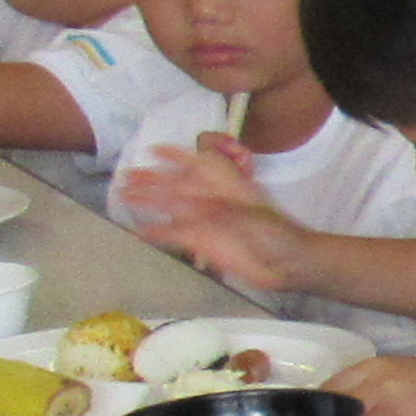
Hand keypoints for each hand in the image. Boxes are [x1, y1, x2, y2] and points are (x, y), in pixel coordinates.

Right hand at [111, 129, 318, 296]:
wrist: (290, 265)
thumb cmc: (280, 235)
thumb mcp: (255, 217)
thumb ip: (227, 210)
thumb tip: (199, 203)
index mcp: (227, 188)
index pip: (198, 166)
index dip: (177, 156)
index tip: (154, 150)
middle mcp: (213, 201)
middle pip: (178, 186)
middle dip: (153, 179)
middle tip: (127, 176)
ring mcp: (207, 222)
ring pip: (172, 208)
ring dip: (150, 201)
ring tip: (124, 196)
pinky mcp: (204, 244)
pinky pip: (175, 235)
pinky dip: (157, 232)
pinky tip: (139, 231)